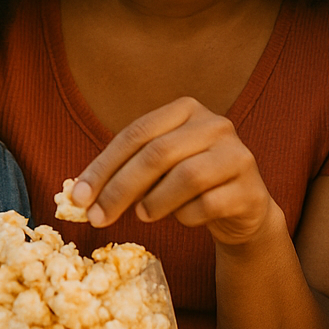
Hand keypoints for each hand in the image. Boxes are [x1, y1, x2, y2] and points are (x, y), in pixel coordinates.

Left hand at [68, 97, 280, 246]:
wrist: (242, 210)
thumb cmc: (189, 187)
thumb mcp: (156, 172)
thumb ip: (124, 173)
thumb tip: (79, 196)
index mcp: (186, 110)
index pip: (136, 133)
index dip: (103, 166)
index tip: (78, 197)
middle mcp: (215, 124)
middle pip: (157, 154)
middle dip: (120, 189)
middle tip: (97, 218)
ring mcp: (237, 154)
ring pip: (186, 177)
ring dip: (155, 203)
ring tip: (144, 216)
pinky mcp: (250, 189)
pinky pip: (208, 205)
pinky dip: (187, 217)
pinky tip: (185, 218)